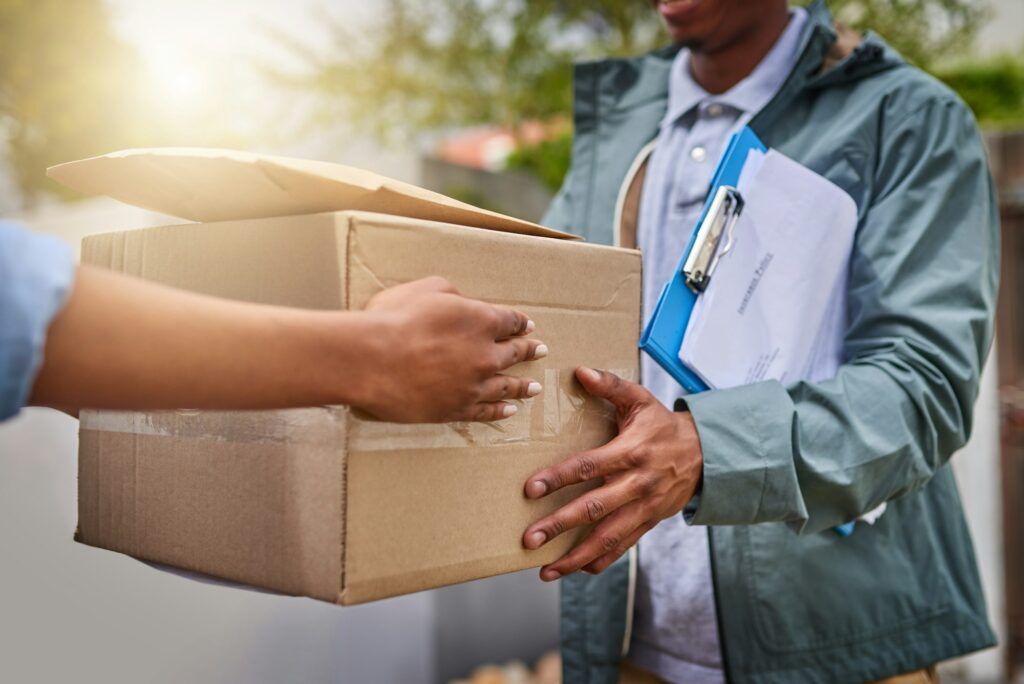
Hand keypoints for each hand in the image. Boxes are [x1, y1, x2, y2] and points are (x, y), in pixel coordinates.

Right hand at [358, 276, 545, 422]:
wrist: (371, 360)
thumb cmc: (393, 318)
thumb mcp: (427, 289)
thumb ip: (454, 295)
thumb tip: (464, 304)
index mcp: (481, 320)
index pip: (509, 321)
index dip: (520, 322)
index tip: (528, 326)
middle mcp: (485, 355)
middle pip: (514, 353)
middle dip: (528, 350)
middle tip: (541, 351)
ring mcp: (472, 385)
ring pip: (506, 386)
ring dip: (522, 386)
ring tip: (535, 388)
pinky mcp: (456, 409)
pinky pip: (486, 411)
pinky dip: (500, 410)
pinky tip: (509, 410)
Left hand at [522, 367, 701, 579]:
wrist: (707, 454)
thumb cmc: (664, 426)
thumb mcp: (640, 399)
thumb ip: (610, 386)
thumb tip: (579, 371)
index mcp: (631, 452)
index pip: (589, 466)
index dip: (559, 478)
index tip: (531, 489)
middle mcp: (637, 484)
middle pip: (594, 508)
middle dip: (560, 525)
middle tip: (529, 538)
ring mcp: (644, 508)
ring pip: (607, 537)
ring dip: (575, 556)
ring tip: (546, 570)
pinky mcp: (648, 523)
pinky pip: (622, 547)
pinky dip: (599, 561)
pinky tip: (574, 569)